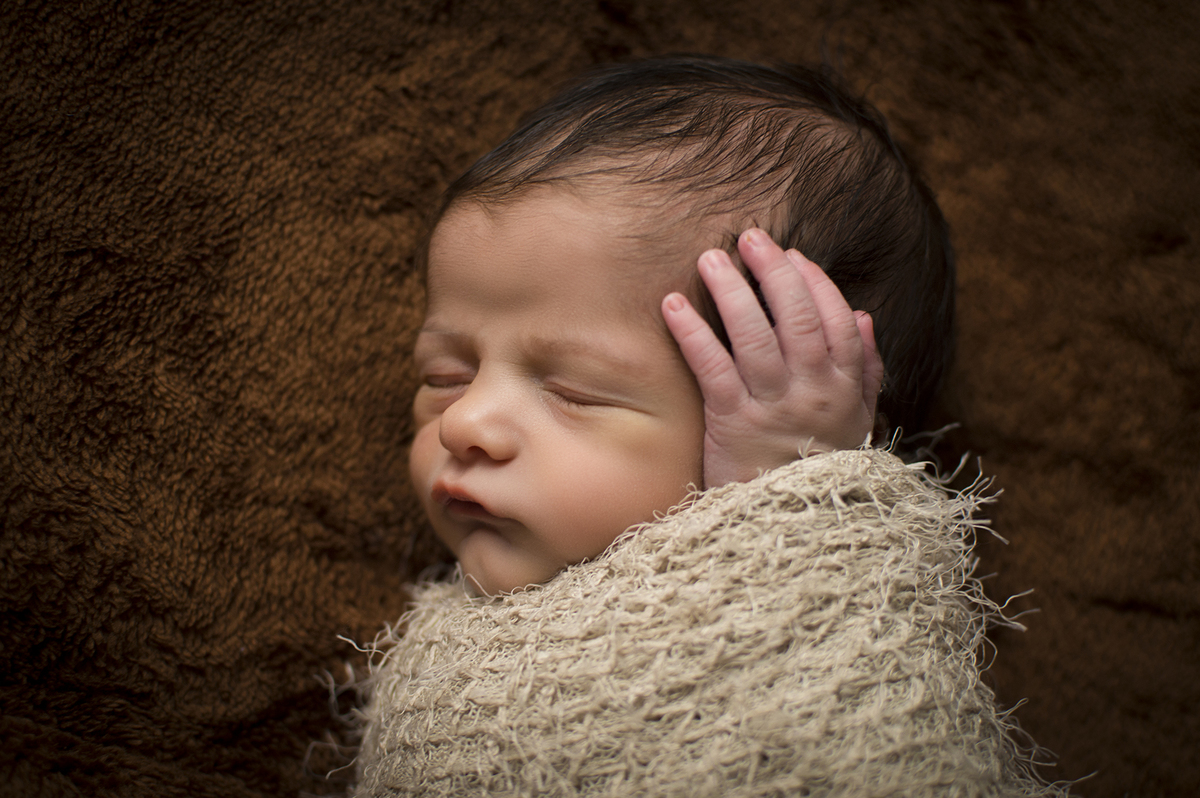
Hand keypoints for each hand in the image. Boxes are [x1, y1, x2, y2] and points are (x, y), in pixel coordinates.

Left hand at [662, 227, 883, 487]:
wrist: (789, 529)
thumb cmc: (817, 471)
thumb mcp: (854, 424)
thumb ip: (863, 370)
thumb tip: (861, 315)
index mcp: (844, 388)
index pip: (836, 320)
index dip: (814, 284)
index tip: (791, 257)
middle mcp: (812, 392)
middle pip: (797, 319)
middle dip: (774, 273)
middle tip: (750, 237)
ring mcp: (772, 407)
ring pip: (754, 337)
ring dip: (732, 292)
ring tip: (710, 259)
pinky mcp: (731, 424)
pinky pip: (712, 369)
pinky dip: (693, 334)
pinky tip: (672, 307)